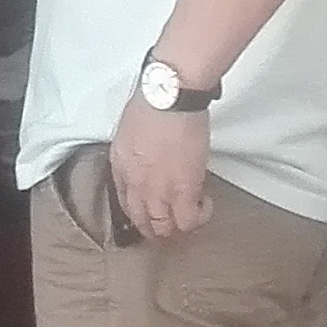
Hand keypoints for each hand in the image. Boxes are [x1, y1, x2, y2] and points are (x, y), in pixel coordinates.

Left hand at [111, 95, 213, 239]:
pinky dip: (198, 218)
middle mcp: (136, 185)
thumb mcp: (127, 133)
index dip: (139, 212)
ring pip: (165, 228)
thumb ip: (132, 154)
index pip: (125, 204)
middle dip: (155, 228)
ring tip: (188, 217)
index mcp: (121, 169)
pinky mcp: (185, 190)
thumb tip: (144, 161)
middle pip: (142, 222)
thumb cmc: (150, 104)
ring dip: (177, 226)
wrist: (167, 98)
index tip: (149, 212)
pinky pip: (189, 220)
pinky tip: (205, 205)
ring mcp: (159, 190)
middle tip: (169, 224)